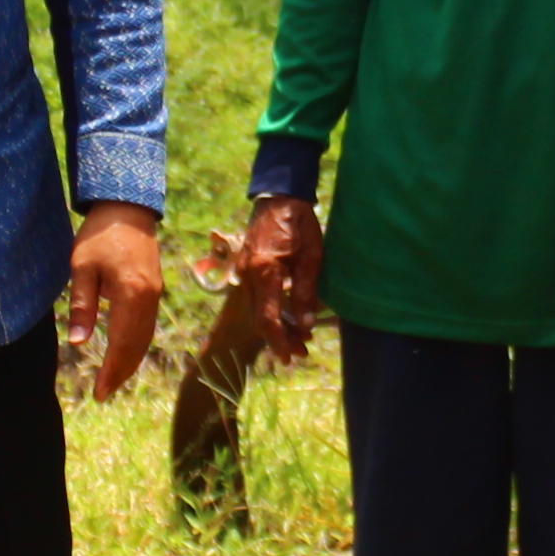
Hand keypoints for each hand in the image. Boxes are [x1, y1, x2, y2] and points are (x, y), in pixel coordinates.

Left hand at [67, 204, 163, 400]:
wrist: (127, 206)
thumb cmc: (100, 234)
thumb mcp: (82, 267)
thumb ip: (82, 305)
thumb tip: (78, 342)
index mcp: (131, 294)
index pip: (122, 343)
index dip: (110, 371)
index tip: (99, 392)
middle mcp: (149, 298)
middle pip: (137, 346)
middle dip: (120, 373)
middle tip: (104, 394)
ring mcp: (156, 294)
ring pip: (145, 338)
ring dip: (130, 362)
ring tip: (113, 381)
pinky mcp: (155, 289)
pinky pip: (147, 326)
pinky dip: (137, 345)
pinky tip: (125, 354)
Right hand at [215, 194, 323, 362]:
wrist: (279, 197)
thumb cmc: (299, 224)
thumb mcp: (310, 259)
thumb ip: (306, 294)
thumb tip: (306, 326)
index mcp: (264, 273)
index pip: (268, 319)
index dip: (280, 342)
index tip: (290, 358)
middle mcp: (248, 276)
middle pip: (260, 319)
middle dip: (280, 338)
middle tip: (301, 352)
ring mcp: (243, 271)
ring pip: (257, 309)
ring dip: (276, 326)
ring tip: (298, 337)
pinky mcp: (246, 267)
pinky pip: (256, 296)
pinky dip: (270, 310)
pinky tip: (287, 315)